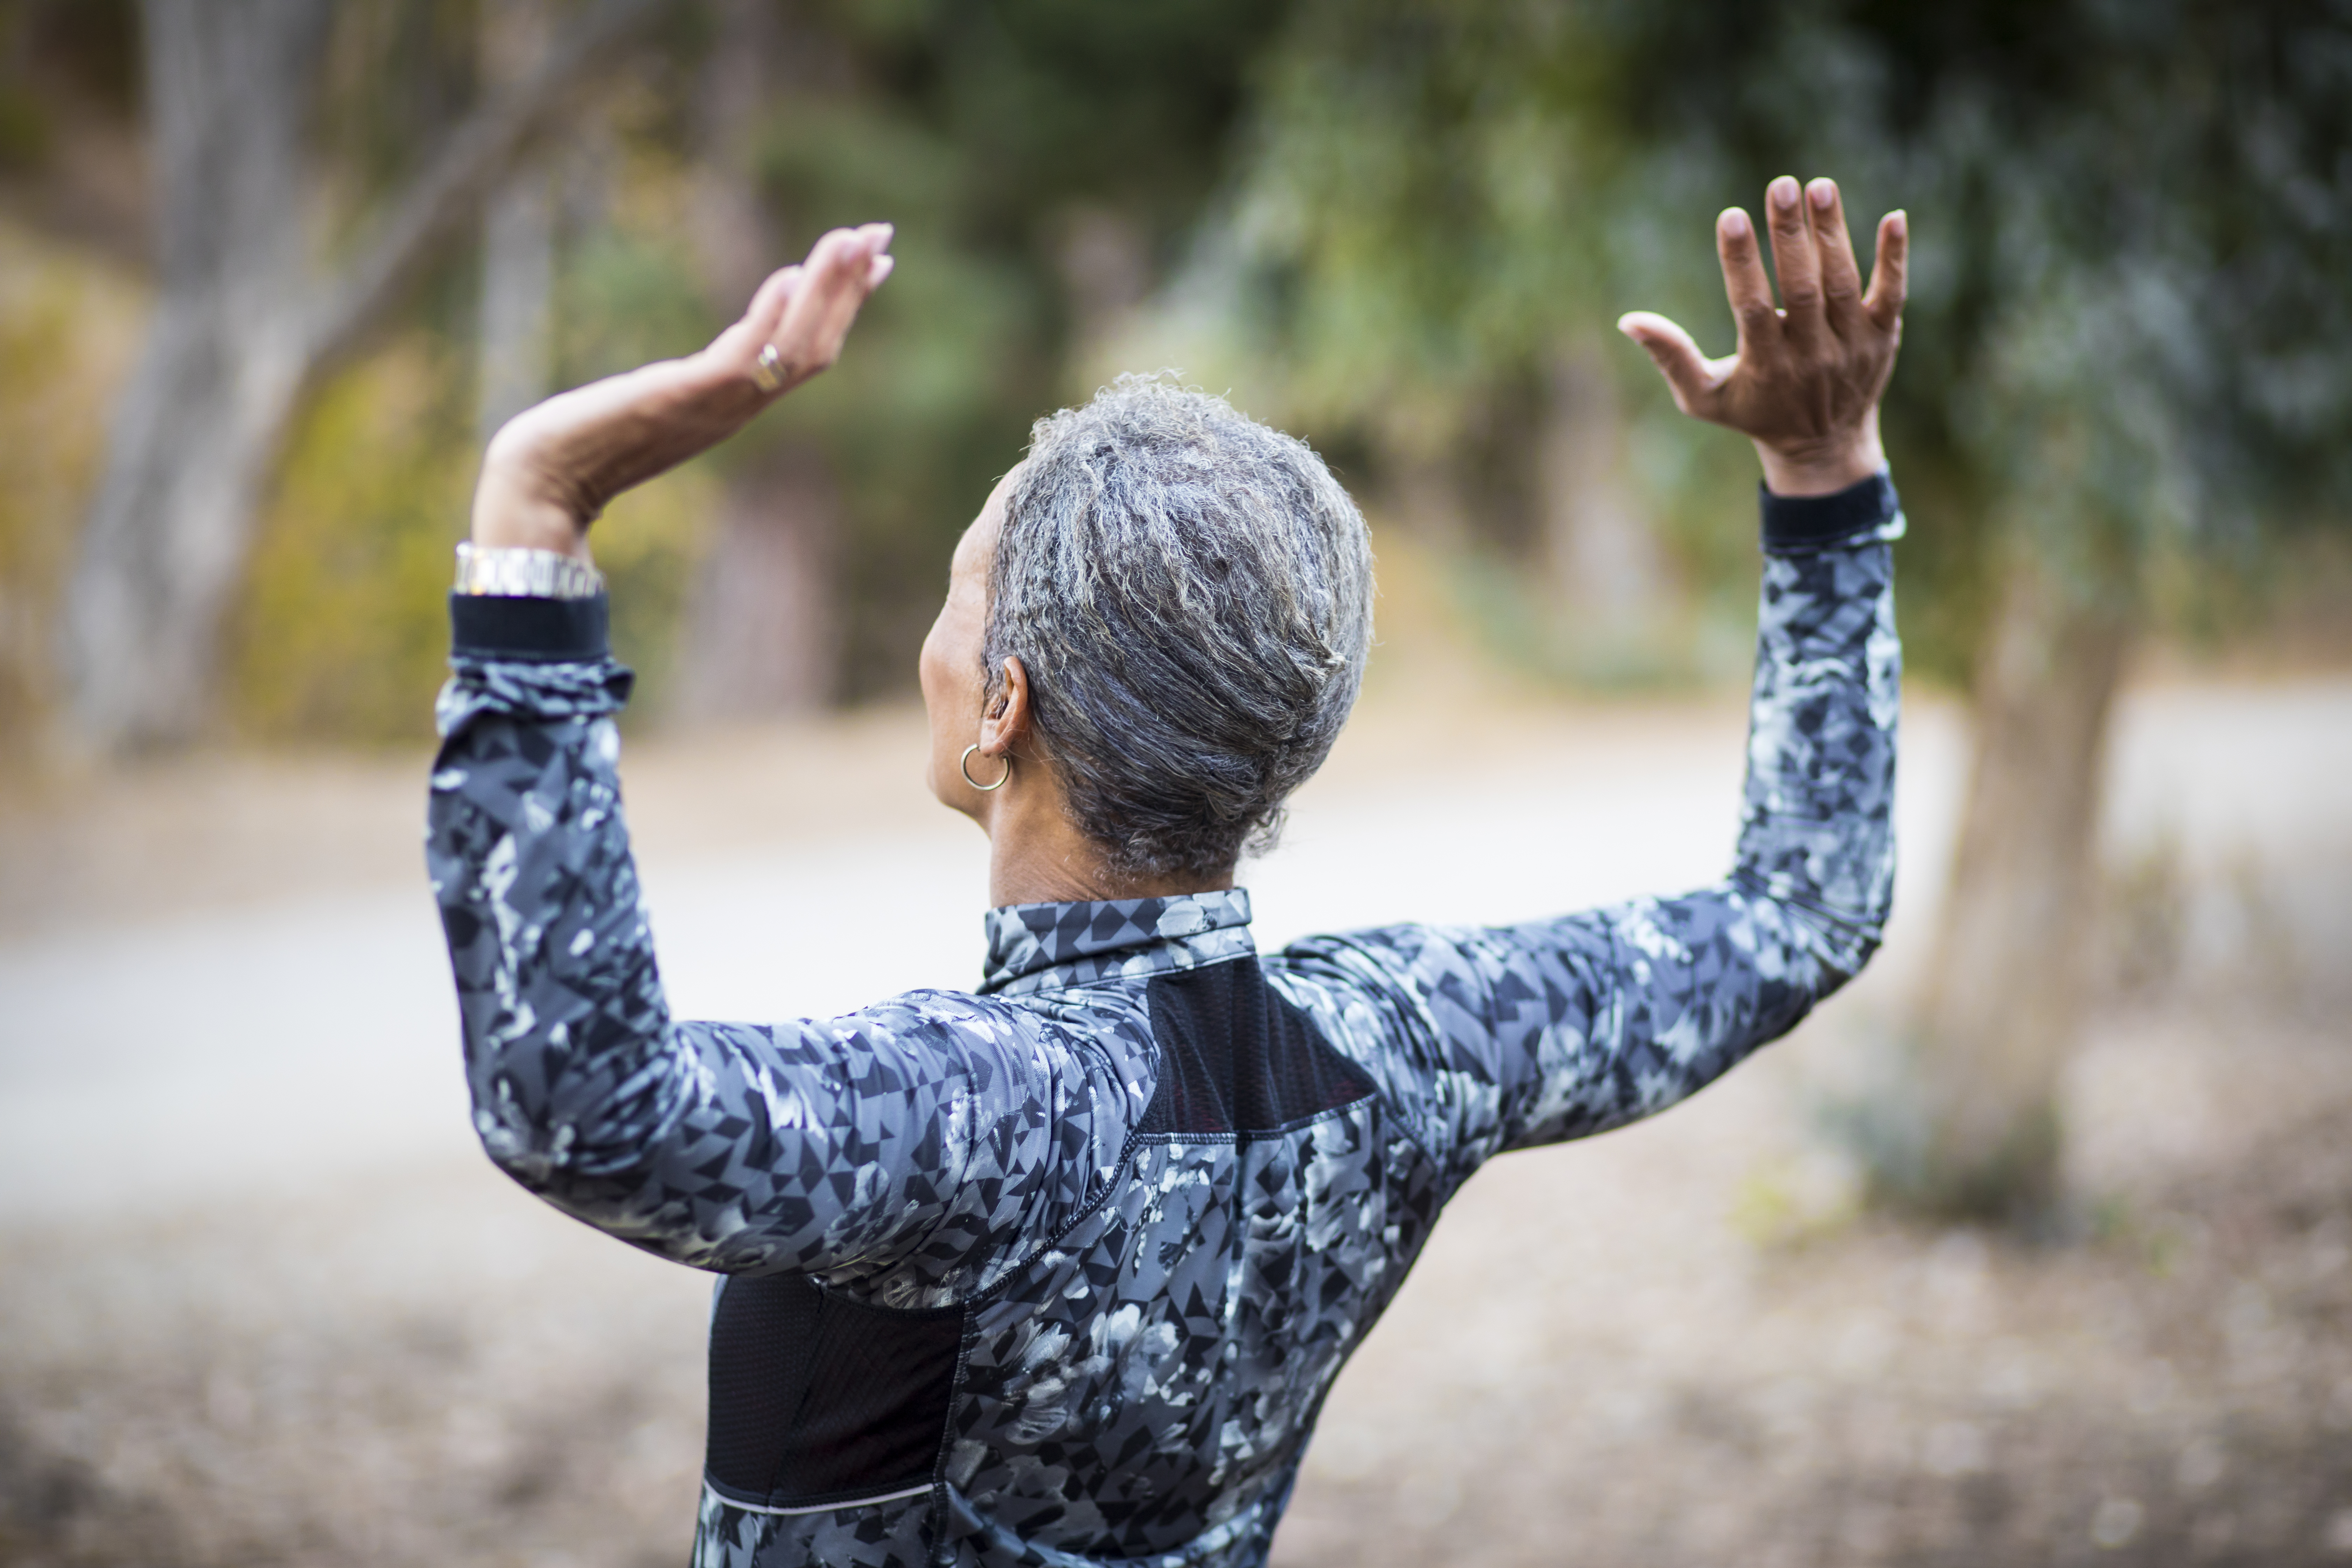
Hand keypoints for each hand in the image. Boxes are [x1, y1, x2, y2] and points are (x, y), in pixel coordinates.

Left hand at [471, 223, 895, 557]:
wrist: (544, 482)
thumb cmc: (586, 445)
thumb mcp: (659, 400)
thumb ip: (698, 378)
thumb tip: (729, 351)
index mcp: (734, 406)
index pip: (808, 352)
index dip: (844, 305)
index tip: (874, 260)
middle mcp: (736, 408)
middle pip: (817, 348)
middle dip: (850, 289)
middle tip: (880, 234)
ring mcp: (714, 407)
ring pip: (794, 351)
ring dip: (827, 294)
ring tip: (851, 242)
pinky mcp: (682, 399)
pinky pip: (742, 359)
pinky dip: (770, 318)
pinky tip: (788, 277)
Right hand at [1618, 177, 1904, 496]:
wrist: (1826, 445)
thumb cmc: (1756, 412)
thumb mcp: (1705, 398)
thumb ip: (1671, 358)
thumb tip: (1629, 320)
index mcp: (1767, 368)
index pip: (1753, 309)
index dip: (1741, 263)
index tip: (1731, 217)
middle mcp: (1813, 357)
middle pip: (1802, 289)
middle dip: (1790, 237)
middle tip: (1779, 186)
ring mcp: (1852, 346)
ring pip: (1843, 284)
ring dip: (1832, 234)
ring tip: (1818, 186)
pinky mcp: (1884, 336)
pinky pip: (1893, 292)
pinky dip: (1894, 256)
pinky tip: (1894, 217)